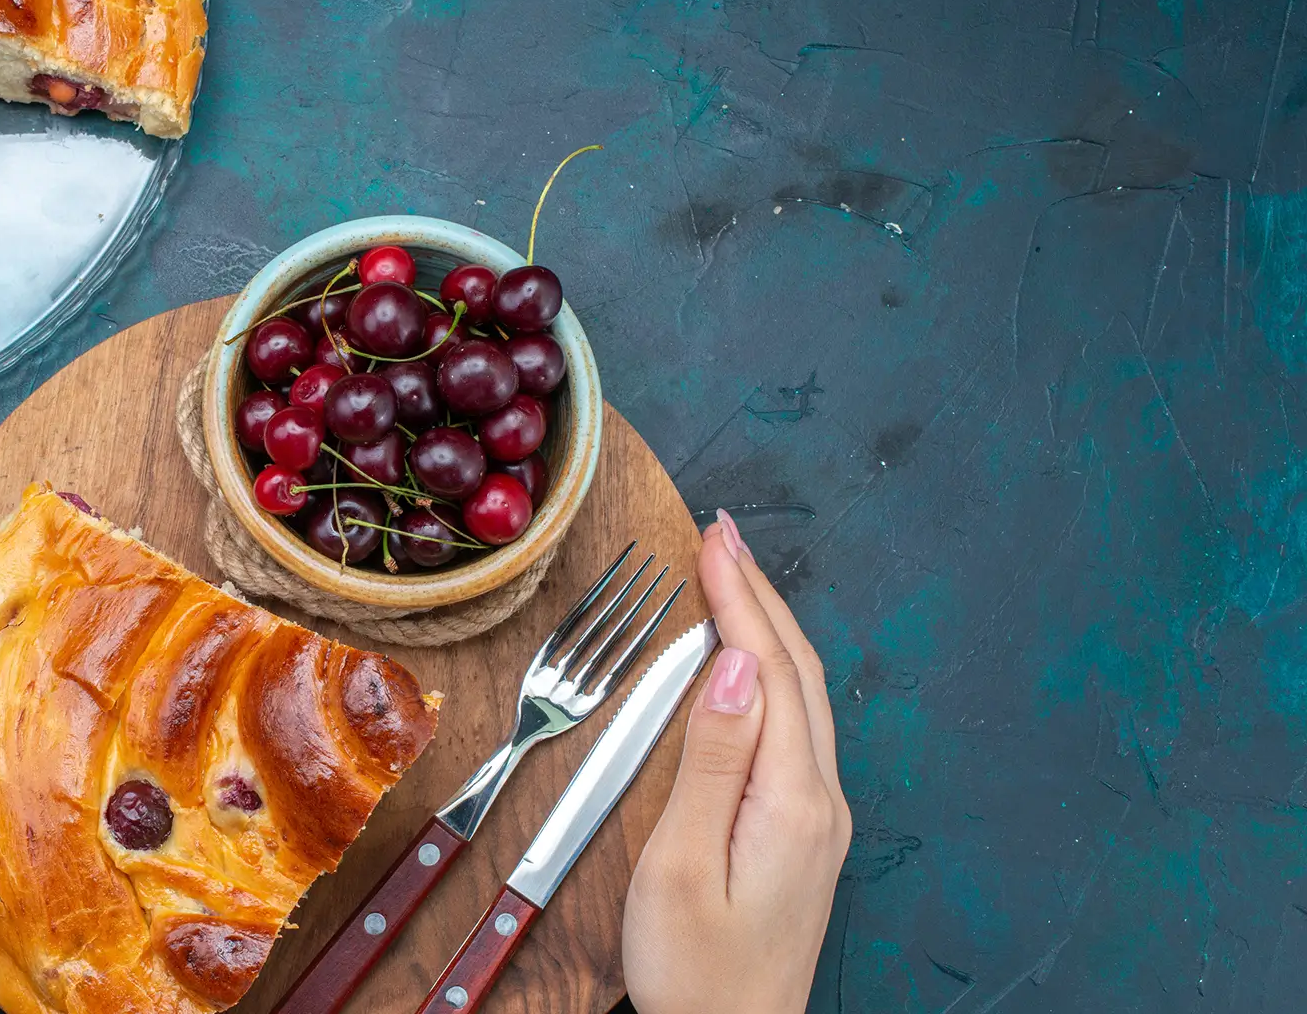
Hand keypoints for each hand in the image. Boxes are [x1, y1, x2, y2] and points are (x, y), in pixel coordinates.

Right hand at [620, 511, 850, 1013]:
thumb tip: (729, 666)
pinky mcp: (803, 833)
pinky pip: (794, 727)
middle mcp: (819, 800)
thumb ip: (709, 760)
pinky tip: (744, 661)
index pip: (767, 668)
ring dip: (766, 627)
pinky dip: (769, 671)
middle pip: (796, 671)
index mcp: (791, 799)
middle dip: (758, 594)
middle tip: (720, 533)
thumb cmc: (697, 972)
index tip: (711, 537)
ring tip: (730, 576)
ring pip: (800, 695)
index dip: (737, 596)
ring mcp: (818, 817)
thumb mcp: (682, 865)